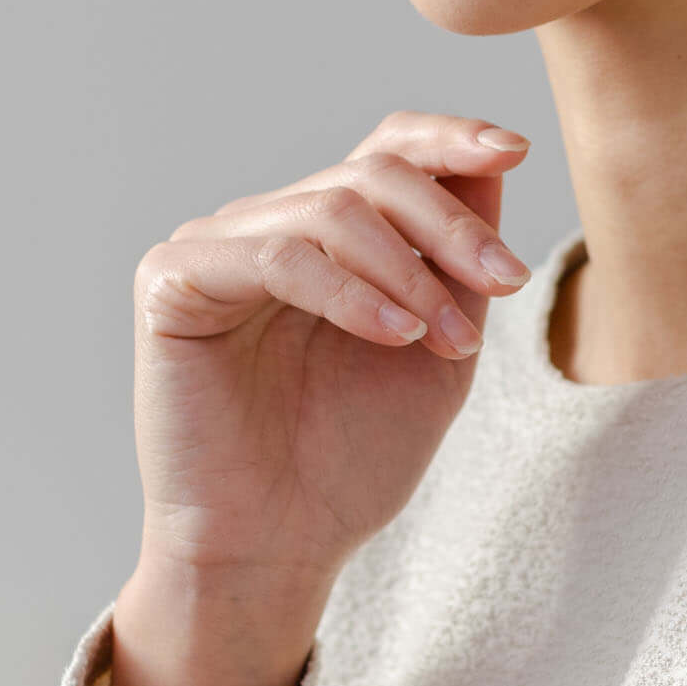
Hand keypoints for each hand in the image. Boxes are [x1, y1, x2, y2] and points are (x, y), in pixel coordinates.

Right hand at [106, 113, 530, 685]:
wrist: (276, 549)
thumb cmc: (349, 461)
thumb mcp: (439, 351)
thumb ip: (459, 264)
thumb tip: (493, 165)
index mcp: (327, 237)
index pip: (386, 149)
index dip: (449, 137)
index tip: (514, 150)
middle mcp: (267, 226)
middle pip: (371, 173)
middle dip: (451, 226)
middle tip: (504, 285)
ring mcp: (215, 248)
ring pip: (330, 209)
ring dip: (408, 270)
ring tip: (443, 343)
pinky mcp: (172, 281)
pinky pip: (276, 255)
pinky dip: (348, 290)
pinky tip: (393, 334)